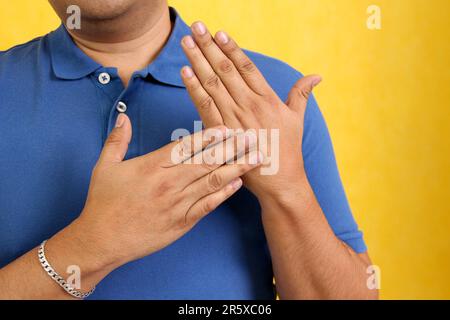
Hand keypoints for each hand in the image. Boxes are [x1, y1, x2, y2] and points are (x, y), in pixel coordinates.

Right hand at [69, 114, 260, 268]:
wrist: (102, 240)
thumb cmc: (103, 203)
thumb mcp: (105, 167)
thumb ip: (117, 140)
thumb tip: (123, 117)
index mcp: (152, 166)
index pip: (187, 146)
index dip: (209, 136)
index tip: (228, 127)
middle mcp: (169, 183)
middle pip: (207, 161)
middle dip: (232, 148)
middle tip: (252, 137)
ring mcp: (178, 204)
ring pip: (212, 182)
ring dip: (236, 168)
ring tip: (255, 158)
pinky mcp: (182, 222)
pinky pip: (207, 206)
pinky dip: (224, 194)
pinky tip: (238, 184)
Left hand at [180, 21, 320, 200]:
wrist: (280, 181)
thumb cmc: (288, 150)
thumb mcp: (298, 119)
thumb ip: (302, 94)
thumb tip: (317, 76)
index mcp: (267, 98)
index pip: (246, 67)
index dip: (232, 48)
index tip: (219, 32)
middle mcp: (249, 104)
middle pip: (225, 70)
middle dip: (209, 46)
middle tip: (195, 26)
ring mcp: (235, 119)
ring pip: (213, 84)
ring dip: (198, 61)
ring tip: (186, 41)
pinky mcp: (223, 134)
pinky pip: (205, 107)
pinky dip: (194, 89)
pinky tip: (185, 72)